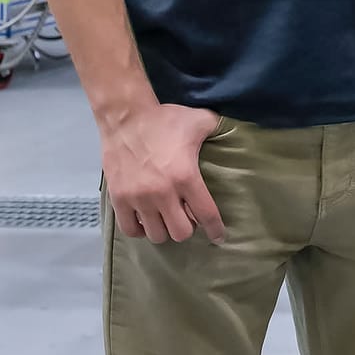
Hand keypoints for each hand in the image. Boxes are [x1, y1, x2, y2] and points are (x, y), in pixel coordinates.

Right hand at [99, 103, 224, 243]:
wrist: (126, 117)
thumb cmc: (165, 119)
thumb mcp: (201, 120)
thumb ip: (219, 130)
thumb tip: (236, 132)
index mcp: (186, 176)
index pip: (206, 214)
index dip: (215, 229)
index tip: (219, 237)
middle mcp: (162, 193)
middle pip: (180, 232)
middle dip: (188, 228)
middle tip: (187, 218)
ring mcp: (138, 198)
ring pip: (156, 235)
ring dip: (164, 230)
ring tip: (167, 219)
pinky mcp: (119, 199)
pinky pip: (129, 230)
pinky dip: (139, 230)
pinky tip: (146, 221)